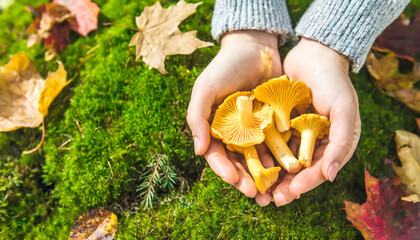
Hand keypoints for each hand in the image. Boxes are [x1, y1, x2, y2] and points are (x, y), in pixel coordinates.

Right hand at [187, 30, 281, 196]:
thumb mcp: (205, 89)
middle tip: (257, 195)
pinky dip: (279, 157)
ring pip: (258, 158)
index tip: (236, 182)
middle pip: (238, 162)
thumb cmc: (225, 67)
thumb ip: (197, 118)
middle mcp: (233, 132)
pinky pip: (275, 144)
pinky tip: (287, 170)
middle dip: (246, 180)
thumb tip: (198, 152)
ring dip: (264, 175)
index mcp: (215, 127)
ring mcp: (253, 129)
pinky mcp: (272, 123)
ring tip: (274, 190)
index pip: (217, 155)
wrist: (254, 46)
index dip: (225, 171)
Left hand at [269, 38, 360, 206]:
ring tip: (259, 188)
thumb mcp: (344, 110)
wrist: (314, 53)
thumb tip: (330, 177)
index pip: (319, 170)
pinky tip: (251, 163)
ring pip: (284, 159)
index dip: (305, 183)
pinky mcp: (281, 123)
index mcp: (334, 143)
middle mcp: (316, 141)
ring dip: (272, 175)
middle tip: (270, 199)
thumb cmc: (334, 81)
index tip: (290, 194)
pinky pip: (272, 142)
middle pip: (299, 169)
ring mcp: (298, 133)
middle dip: (286, 185)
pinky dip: (264, 153)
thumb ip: (341, 143)